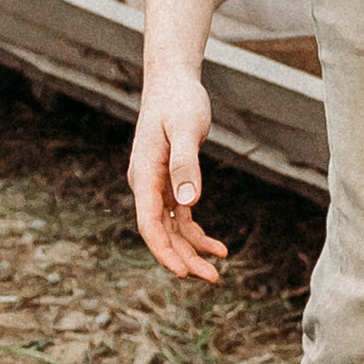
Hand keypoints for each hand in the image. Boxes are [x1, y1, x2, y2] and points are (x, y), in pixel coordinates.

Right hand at [128, 67, 225, 281]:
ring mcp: (157, 187)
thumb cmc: (179, 102)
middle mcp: (146, 186)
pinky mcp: (171, 184)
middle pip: (161, 233)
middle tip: (212, 279)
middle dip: (183, 259)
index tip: (183, 271)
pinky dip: (197, 235)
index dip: (164, 251)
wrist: (173, 83)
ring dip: (191, 252)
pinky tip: (219, 248)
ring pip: (172, 230)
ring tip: (217, 272)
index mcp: (144, 175)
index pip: (149, 223)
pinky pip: (182, 218)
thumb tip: (189, 200)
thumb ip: (186, 163)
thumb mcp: (186, 128)